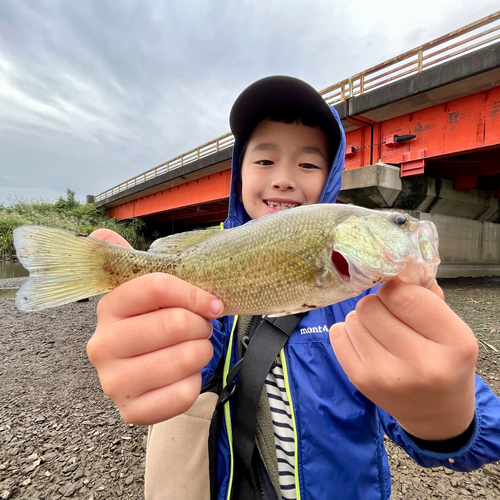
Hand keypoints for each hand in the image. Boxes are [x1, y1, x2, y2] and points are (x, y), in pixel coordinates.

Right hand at [86, 230, 223, 424]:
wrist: (143, 373)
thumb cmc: (152, 325)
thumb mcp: (144, 293)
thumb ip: (127, 261)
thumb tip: (101, 232)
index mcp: (108, 307)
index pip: (157, 286)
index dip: (194, 293)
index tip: (213, 302)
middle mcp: (102, 344)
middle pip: (175, 323)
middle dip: (201, 325)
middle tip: (201, 328)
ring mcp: (113, 381)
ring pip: (184, 358)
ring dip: (201, 352)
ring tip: (194, 349)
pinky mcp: (130, 411)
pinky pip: (182, 394)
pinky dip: (195, 382)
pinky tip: (185, 375)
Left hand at [329, 279, 477, 440]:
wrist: (436, 413)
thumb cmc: (445, 363)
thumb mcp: (451, 329)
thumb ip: (427, 296)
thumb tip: (397, 268)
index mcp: (453, 343)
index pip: (405, 295)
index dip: (396, 288)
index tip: (399, 293)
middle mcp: (421, 362)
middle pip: (372, 305)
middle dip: (378, 302)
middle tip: (389, 314)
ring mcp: (386, 375)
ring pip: (353, 318)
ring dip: (363, 318)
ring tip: (379, 332)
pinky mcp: (361, 381)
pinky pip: (337, 334)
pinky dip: (348, 332)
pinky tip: (366, 342)